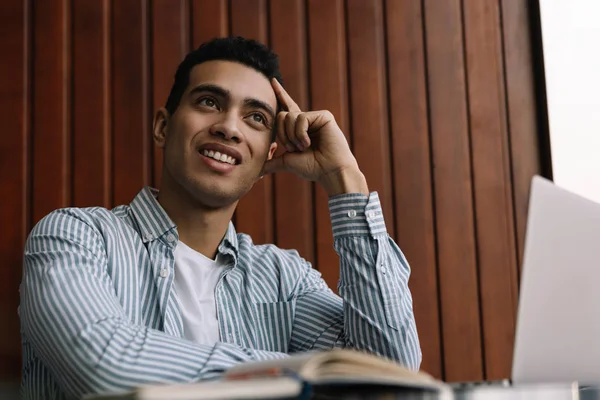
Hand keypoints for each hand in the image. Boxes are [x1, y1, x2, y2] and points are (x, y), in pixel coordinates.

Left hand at [262, 79, 368, 195]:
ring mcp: (315, 117)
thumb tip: (258, 171)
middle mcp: (307, 120)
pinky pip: (301, 118)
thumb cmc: (313, 168)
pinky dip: (301, 133)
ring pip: (289, 117)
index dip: (280, 95)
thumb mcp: (287, 163)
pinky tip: (309, 142)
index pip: (286, 109)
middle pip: (281, 116)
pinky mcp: (323, 115)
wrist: (329, 171)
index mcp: (299, 129)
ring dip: (293, 136)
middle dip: (283, 135)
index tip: (272, 81)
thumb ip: (273, 162)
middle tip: (295, 148)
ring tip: (304, 147)